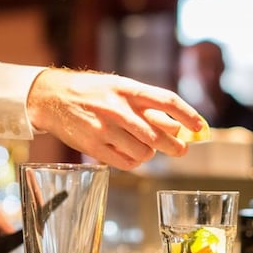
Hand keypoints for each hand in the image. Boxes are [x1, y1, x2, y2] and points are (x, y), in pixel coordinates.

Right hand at [25, 67, 204, 169]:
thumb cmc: (92, 92)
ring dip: (150, 154)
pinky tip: (132, 156)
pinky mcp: (93, 146)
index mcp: (127, 89)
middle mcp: (117, 108)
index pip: (166, 101)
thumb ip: (145, 106)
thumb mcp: (119, 89)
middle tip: (180, 150)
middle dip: (175, 146)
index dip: (188, 115)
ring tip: (146, 149)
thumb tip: (177, 126)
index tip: (201, 127)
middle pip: (157, 134)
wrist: (52, 98)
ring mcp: (104, 128)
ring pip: (143, 152)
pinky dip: (135, 162)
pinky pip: (126, 163)